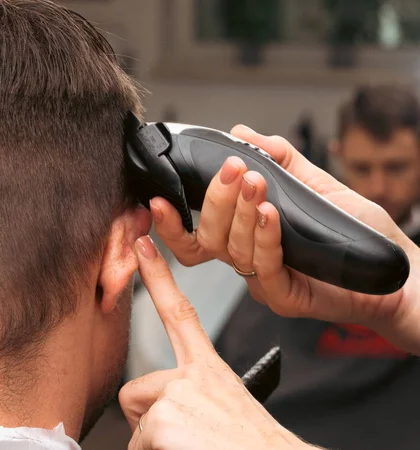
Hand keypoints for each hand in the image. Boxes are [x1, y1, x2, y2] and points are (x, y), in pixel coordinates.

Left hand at [118, 236, 314, 449]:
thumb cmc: (252, 443)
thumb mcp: (226, 406)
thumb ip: (193, 392)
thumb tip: (166, 407)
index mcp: (209, 368)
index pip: (180, 311)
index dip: (158, 276)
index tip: (143, 247)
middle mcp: (192, 376)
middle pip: (135, 388)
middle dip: (144, 417)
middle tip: (179, 436)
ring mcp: (176, 395)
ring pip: (136, 422)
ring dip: (153, 441)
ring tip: (188, 446)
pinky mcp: (164, 418)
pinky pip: (137, 445)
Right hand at [149, 125, 419, 353]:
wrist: (398, 270)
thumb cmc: (358, 231)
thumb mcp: (315, 183)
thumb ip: (280, 159)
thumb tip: (243, 133)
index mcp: (245, 237)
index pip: (196, 234)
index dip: (172, 221)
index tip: (157, 197)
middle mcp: (248, 260)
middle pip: (208, 239)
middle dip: (214, 201)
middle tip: (231, 169)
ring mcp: (264, 281)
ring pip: (232, 251)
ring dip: (240, 213)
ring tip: (256, 182)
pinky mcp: (285, 297)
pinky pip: (264, 269)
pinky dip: (264, 238)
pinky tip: (272, 213)